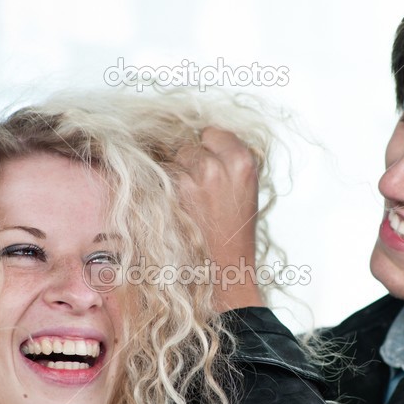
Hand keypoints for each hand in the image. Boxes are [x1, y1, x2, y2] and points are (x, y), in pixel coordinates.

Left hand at [176, 127, 264, 310]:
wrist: (225, 270)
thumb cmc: (235, 232)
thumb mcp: (246, 189)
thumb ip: (228, 160)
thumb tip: (202, 139)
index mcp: (242, 162)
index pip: (212, 132)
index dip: (208, 148)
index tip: (208, 163)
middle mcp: (215, 166)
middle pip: (187, 145)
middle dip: (188, 163)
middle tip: (199, 190)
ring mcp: (189, 181)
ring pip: (170, 161)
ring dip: (173, 176)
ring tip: (189, 203)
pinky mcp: (168, 197)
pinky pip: (157, 179)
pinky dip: (161, 191)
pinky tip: (177, 209)